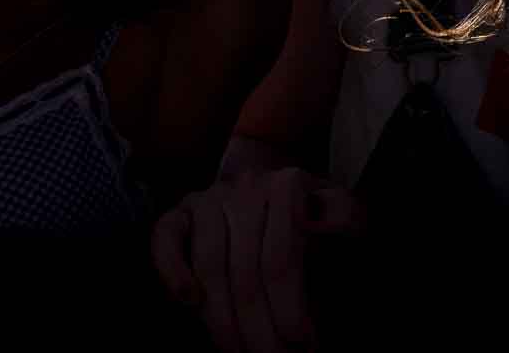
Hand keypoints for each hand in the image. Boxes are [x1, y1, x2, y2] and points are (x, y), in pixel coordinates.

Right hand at [151, 165, 363, 351]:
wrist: (269, 173)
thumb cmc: (309, 207)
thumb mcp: (339, 206)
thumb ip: (343, 216)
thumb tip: (324, 226)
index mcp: (286, 187)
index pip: (282, 261)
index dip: (289, 309)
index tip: (302, 343)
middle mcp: (245, 188)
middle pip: (245, 273)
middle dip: (258, 328)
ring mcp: (209, 198)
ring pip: (209, 266)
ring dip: (221, 318)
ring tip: (238, 351)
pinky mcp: (181, 210)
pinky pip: (165, 237)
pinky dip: (171, 270)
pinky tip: (189, 302)